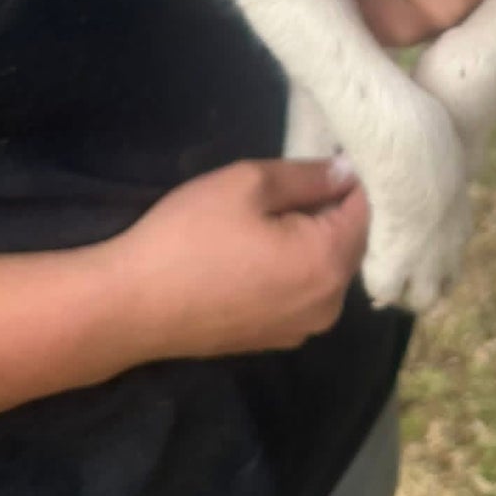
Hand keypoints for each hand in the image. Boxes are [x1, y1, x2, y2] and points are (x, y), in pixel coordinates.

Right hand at [108, 158, 367, 360]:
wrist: (131, 306)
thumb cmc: (190, 236)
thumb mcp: (249, 184)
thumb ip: (308, 176)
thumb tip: (347, 171)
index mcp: (329, 263)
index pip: (364, 208)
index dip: (349, 177)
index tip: (328, 155)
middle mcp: (329, 304)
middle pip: (350, 241)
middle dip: (332, 209)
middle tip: (296, 179)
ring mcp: (302, 329)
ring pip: (327, 268)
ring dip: (313, 238)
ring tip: (274, 211)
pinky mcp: (275, 339)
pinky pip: (304, 291)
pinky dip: (295, 267)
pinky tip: (260, 249)